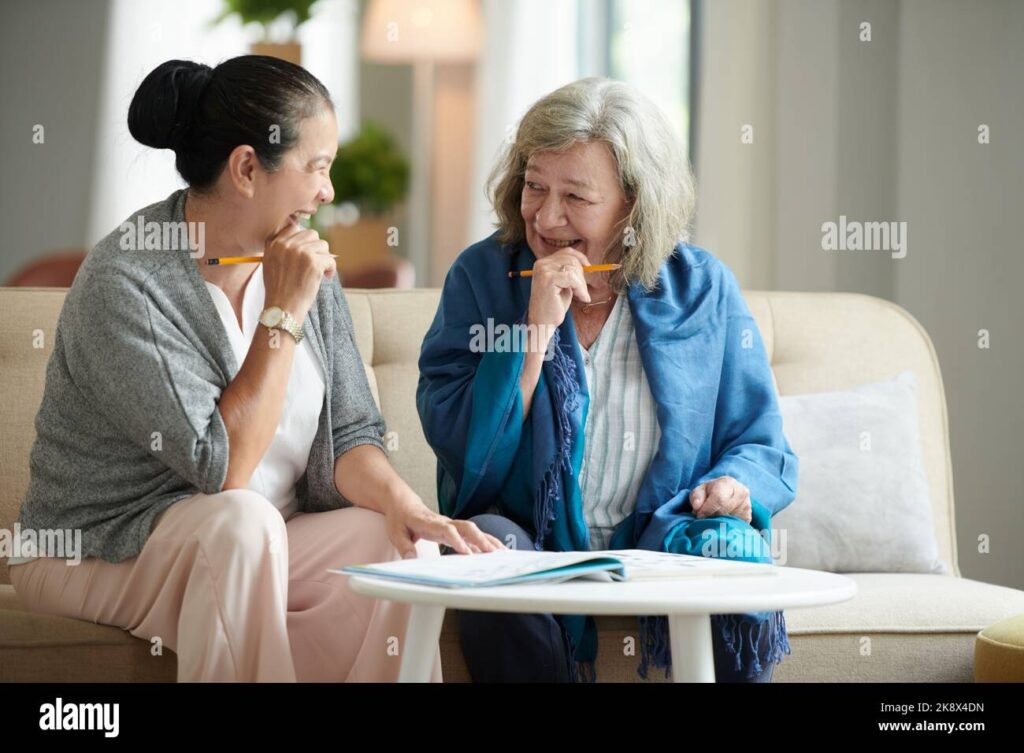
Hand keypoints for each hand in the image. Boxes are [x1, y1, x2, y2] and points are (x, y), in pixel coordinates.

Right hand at [262, 220, 336, 322]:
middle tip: (316, 262)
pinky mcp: (314, 263)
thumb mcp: (270, 264)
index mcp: (274, 244)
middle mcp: (286, 245)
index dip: (304, 239)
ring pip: (323, 244)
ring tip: (321, 271)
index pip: (294, 227)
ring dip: (324, 257)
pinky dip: (331, 268)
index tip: (307, 252)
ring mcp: (300, 253)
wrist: (282, 309)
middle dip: (316, 248)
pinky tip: (326, 276)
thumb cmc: (278, 291)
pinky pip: (330, 258)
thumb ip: (281, 248)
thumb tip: (303, 236)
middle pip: (311, 234)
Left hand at [384, 497, 507, 557]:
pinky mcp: (454, 530)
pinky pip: (472, 536)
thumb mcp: (396, 532)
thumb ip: (405, 546)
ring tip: (502, 553)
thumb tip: (412, 560)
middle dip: (480, 540)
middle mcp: (444, 522)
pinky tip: (497, 551)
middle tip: (492, 553)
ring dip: (488, 540)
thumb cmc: (400, 518)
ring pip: (473, 530)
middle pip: (466, 528)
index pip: (447, 530)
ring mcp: (451, 525)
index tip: (467, 553)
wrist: (403, 502)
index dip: (458, 540)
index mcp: (429, 522)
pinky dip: (485, 542)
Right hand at [526, 247, 592, 331]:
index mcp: (543, 263)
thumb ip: (570, 272)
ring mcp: (543, 271)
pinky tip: (581, 298)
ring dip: (582, 284)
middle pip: (572, 259)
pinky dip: (580, 289)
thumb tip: (586, 264)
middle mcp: (541, 264)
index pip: (567, 252)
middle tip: (582, 291)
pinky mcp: (548, 279)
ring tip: (581, 296)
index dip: (581, 258)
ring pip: (573, 269)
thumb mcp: (563, 285)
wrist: (542, 323)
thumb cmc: (553, 306)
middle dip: (582, 275)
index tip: (589, 268)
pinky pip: (572, 278)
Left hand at [689, 476, 751, 523]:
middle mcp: (741, 492)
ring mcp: (747, 505)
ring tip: (713, 517)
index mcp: (728, 483)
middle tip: (704, 517)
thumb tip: (697, 506)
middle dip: (711, 516)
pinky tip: (721, 521)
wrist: (726, 493)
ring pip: (730, 520)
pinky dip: (725, 526)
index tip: (698, 515)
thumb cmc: (710, 492)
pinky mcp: (748, 517)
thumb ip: (696, 497)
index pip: (719, 499)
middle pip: (724, 511)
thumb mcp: (700, 490)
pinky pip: (735, 526)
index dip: (707, 509)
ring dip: (718, 522)